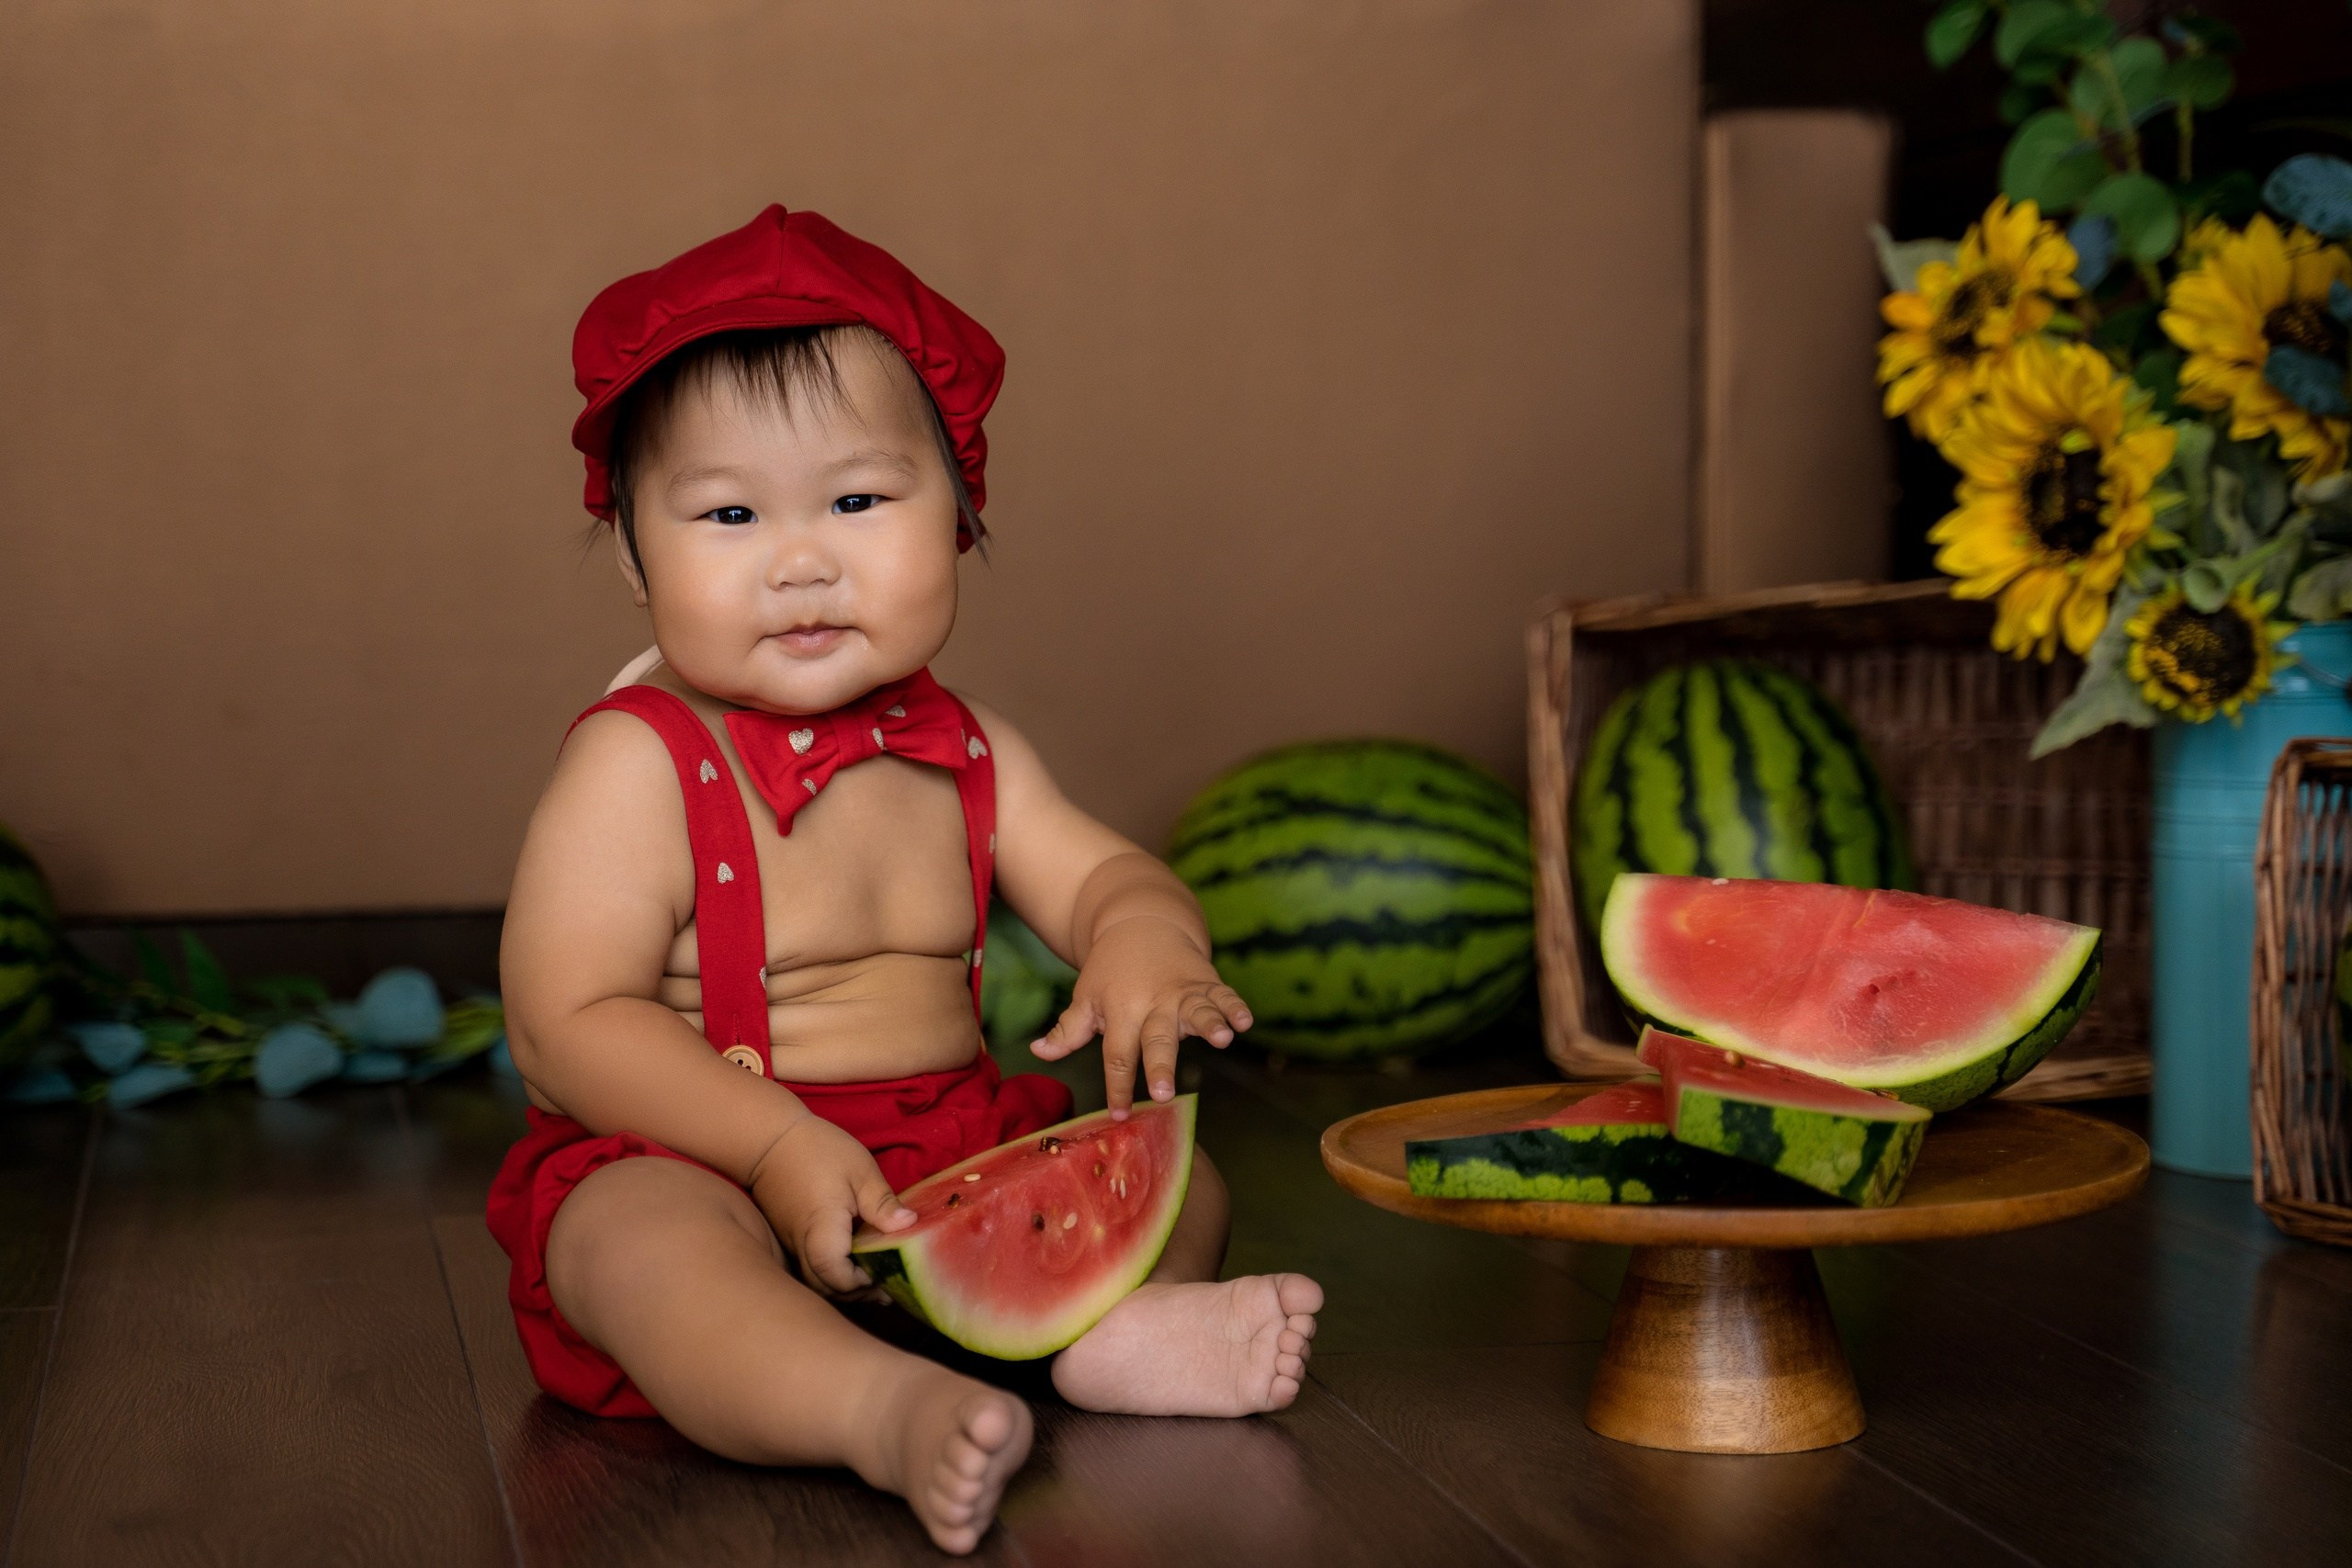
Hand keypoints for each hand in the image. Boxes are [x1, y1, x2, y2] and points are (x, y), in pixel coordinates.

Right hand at [746, 1112, 914, 1295]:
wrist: (770, 1139)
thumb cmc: (818, 1149)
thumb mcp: (860, 1171)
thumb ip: (883, 1204)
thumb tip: (910, 1226)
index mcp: (822, 1230)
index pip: (838, 1277)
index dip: (862, 1284)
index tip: (886, 1273)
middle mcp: (801, 1245)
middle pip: (827, 1289)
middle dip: (857, 1293)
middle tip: (887, 1284)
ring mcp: (791, 1245)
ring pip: (816, 1282)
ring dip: (844, 1286)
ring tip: (873, 1278)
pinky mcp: (788, 1240)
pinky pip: (810, 1269)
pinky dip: (832, 1274)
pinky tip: (852, 1263)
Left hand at [1031, 914, 1252, 1116]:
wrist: (1141, 921)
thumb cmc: (1110, 970)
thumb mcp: (1086, 997)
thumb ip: (1067, 1030)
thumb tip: (1037, 1052)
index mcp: (1121, 1011)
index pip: (1117, 1055)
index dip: (1117, 1086)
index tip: (1120, 1115)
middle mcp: (1153, 1004)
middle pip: (1157, 1039)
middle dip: (1160, 1067)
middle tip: (1163, 1094)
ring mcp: (1183, 992)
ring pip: (1197, 1011)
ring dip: (1210, 1024)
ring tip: (1222, 1039)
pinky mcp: (1206, 982)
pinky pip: (1224, 995)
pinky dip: (1235, 1007)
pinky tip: (1246, 1021)